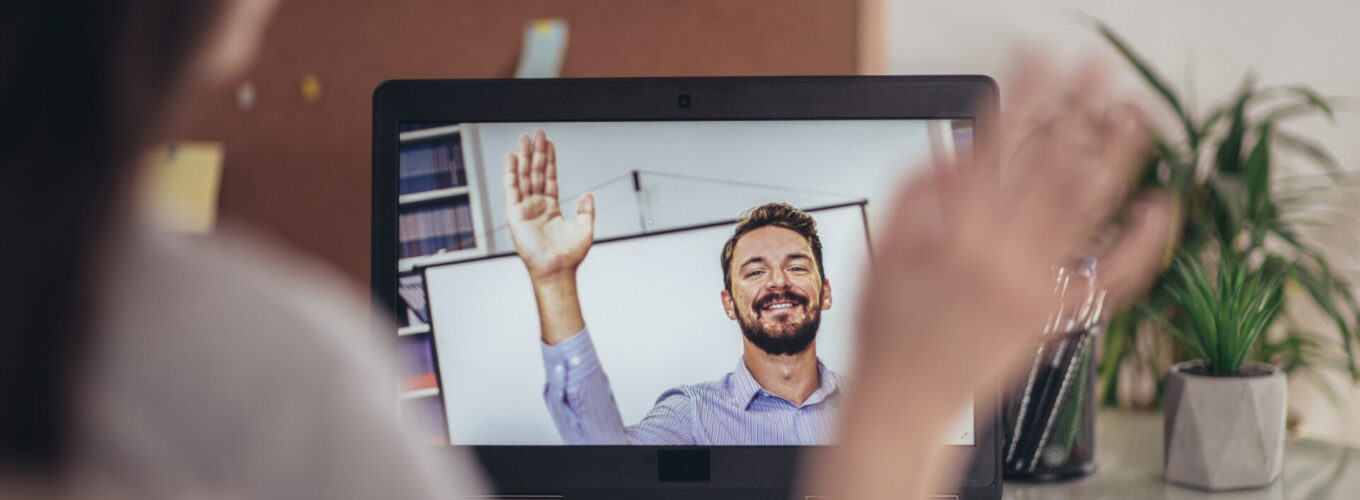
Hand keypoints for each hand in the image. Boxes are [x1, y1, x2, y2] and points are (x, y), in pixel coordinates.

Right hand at [503, 129, 594, 282]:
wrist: (557, 270)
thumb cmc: (569, 257)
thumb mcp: (585, 229)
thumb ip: (586, 210)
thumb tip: (588, 194)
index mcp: (551, 208)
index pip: (549, 177)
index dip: (550, 160)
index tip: (549, 144)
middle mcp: (536, 206)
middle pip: (535, 173)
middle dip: (536, 152)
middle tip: (536, 133)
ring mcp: (525, 209)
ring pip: (524, 177)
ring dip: (524, 157)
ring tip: (524, 139)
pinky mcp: (515, 215)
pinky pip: (511, 190)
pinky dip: (510, 173)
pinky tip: (512, 158)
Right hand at [816, 55, 1176, 499]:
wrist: (904, 406)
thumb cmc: (887, 334)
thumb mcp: (881, 255)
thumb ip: (916, 197)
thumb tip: (957, 157)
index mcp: (957, 239)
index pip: (996, 148)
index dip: (1021, 95)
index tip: (1039, 56)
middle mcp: (1003, 258)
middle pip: (1051, 168)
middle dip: (1078, 111)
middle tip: (1100, 69)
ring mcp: (1036, 288)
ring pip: (1088, 211)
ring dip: (1115, 159)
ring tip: (1135, 117)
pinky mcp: (1054, 316)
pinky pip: (1111, 277)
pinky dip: (1143, 243)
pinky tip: (1159, 207)